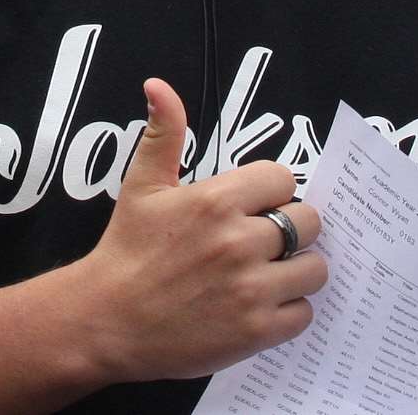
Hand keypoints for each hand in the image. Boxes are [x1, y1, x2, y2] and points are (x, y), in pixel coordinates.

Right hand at [78, 77, 326, 382]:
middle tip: (267, 240)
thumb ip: (164, 132)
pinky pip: (304, 313)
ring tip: (271, 272)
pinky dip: (290, 310)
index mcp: (217, 200)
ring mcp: (250, 289)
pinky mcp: (255, 332)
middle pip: (308, 221)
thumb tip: (158, 84)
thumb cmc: (126, 249)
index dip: (272, 190)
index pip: (283, 178)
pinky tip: (263, 304)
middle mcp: (239, 242)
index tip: (256, 205)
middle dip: (292, 227)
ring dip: (298, 269)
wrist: (104, 322)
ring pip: (314, 268)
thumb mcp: (142, 184)